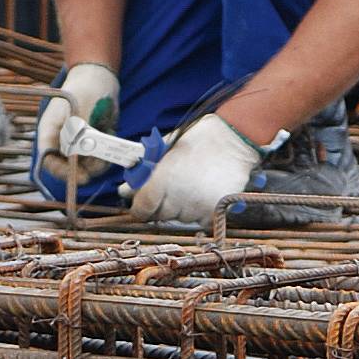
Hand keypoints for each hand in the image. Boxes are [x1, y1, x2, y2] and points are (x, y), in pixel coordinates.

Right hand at [35, 62, 119, 186]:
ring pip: (84, 165)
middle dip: (83, 169)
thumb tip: (81, 152)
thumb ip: (81, 131)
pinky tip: (110, 140)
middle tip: (98, 165)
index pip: (48, 159)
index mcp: (50, 130)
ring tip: (107, 149)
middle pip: (67, 166)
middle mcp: (62, 140)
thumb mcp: (81, 108)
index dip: (61, 171)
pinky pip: (97, 158)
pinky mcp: (92, 143)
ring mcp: (77, 143)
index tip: (79, 176)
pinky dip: (105, 156)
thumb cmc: (85, 87)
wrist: (101, 78)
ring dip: (96, 164)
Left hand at [129, 113, 264, 226]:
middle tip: (171, 189)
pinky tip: (203, 193)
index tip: (143, 203)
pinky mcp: (215, 212)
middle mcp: (178, 197)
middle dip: (161, 206)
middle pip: (160, 216)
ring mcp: (198, 206)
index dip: (140, 207)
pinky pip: (199, 220)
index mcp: (162, 179)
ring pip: (181, 219)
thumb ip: (144, 171)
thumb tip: (125, 190)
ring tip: (191, 186)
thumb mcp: (166, 149)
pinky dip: (199, 211)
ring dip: (181, 208)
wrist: (234, 139)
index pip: (142, 209)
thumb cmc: (197, 139)